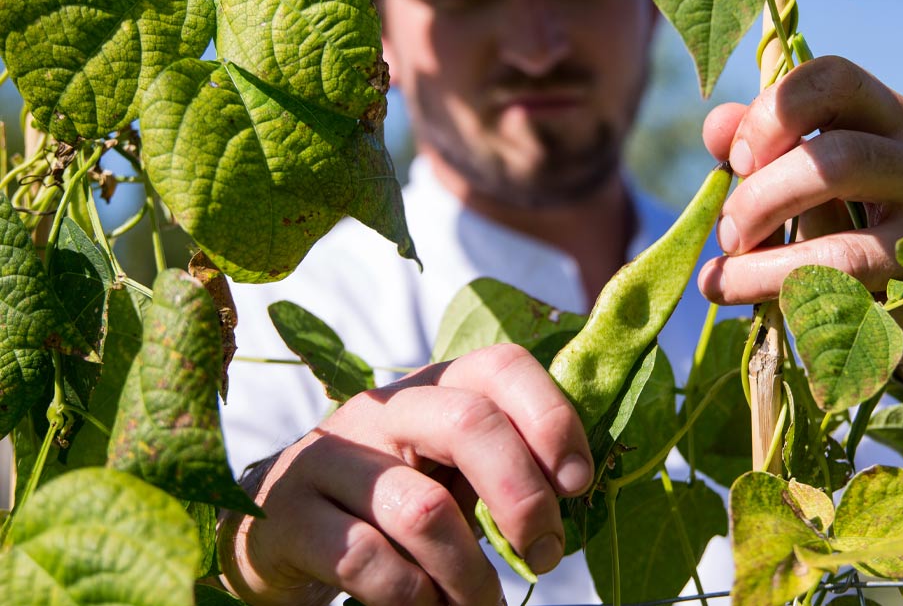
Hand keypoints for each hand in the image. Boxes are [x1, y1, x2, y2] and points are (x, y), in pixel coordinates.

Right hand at [217, 343, 593, 605]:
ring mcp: (330, 455)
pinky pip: (369, 559)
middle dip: (523, 498)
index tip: (577, 483)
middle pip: (468, 422)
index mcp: (433, 388)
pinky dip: (413, 597)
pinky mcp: (291, 513)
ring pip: (425, 509)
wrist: (279, 527)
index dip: (550, 417)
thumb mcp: (447, 468)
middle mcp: (383, 409)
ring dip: (470, 575)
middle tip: (544, 554)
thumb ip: (502, 463)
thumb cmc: (387, 498)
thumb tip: (577, 486)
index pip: (500, 366)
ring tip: (480, 604)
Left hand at [697, 55, 902, 387]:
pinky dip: (775, 285)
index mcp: (889, 119)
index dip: (772, 112)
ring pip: (844, 234)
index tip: (735, 162)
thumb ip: (760, 147)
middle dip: (761, 194)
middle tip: (727, 231)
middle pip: (837, 154)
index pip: (833, 78)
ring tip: (722, 273)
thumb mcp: (808, 181)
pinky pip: (844, 279)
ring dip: (766, 248)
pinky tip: (736, 292)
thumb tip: (716, 126)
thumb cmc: (854, 232)